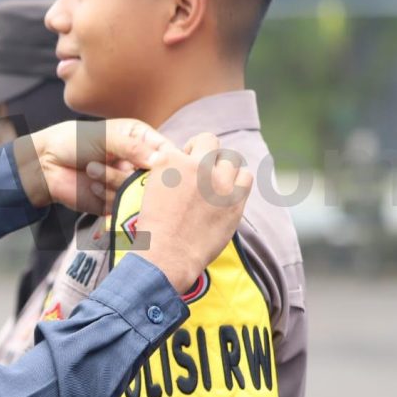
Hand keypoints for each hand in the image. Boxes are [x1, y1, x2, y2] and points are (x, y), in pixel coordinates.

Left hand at [15, 119, 174, 213]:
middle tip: (120, 168)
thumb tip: (160, 160)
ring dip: (117, 183)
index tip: (159, 165)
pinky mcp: (117, 203)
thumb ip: (132, 148)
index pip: (169, 153)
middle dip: (139, 175)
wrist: (46, 165)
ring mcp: (129, 185)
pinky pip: (125, 207)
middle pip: (160, 179)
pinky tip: (92, 185)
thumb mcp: (105, 137)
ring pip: (142, 195)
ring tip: (92, 170)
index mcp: (142, 141)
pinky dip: (109, 197)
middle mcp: (140, 164)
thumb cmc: (74, 142)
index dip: (168, 161)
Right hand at [134, 133, 253, 292]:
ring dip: (224, 167)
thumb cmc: (154, 228)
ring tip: (217, 182)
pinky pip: (246, 177)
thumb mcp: (150, 190)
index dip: (184, 156)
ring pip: (231, 158)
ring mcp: (217, 181)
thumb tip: (181, 165)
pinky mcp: (234, 198)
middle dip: (205, 152)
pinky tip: (229, 193)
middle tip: (201, 171)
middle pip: (209, 141)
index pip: (181, 146)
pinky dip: (239, 182)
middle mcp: (194, 165)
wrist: (166, 255)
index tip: (184, 169)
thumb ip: (167, 172)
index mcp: (168, 160)